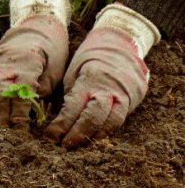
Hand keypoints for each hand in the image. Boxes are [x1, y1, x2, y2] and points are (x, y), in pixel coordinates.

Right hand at [0, 15, 68, 124]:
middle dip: (1, 113)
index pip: (18, 92)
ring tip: (0, 123)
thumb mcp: (55, 71)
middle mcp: (6, 63)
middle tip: (7, 129)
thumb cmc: (50, 52)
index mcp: (27, 62)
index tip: (22, 126)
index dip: (19, 111)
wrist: (35, 30)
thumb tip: (28, 112)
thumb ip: (41, 91)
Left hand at [44, 27, 148, 146]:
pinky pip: (122, 117)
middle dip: (78, 134)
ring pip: (112, 122)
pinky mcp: (137, 96)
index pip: (74, 108)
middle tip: (64, 145)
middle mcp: (110, 87)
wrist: (121, 42)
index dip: (62, 125)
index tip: (51, 136)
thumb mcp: (74, 71)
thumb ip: (70, 95)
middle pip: (94, 118)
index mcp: (90, 79)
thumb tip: (57, 121)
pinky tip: (95, 136)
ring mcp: (127, 92)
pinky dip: (108, 129)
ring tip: (80, 145)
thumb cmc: (90, 58)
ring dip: (94, 136)